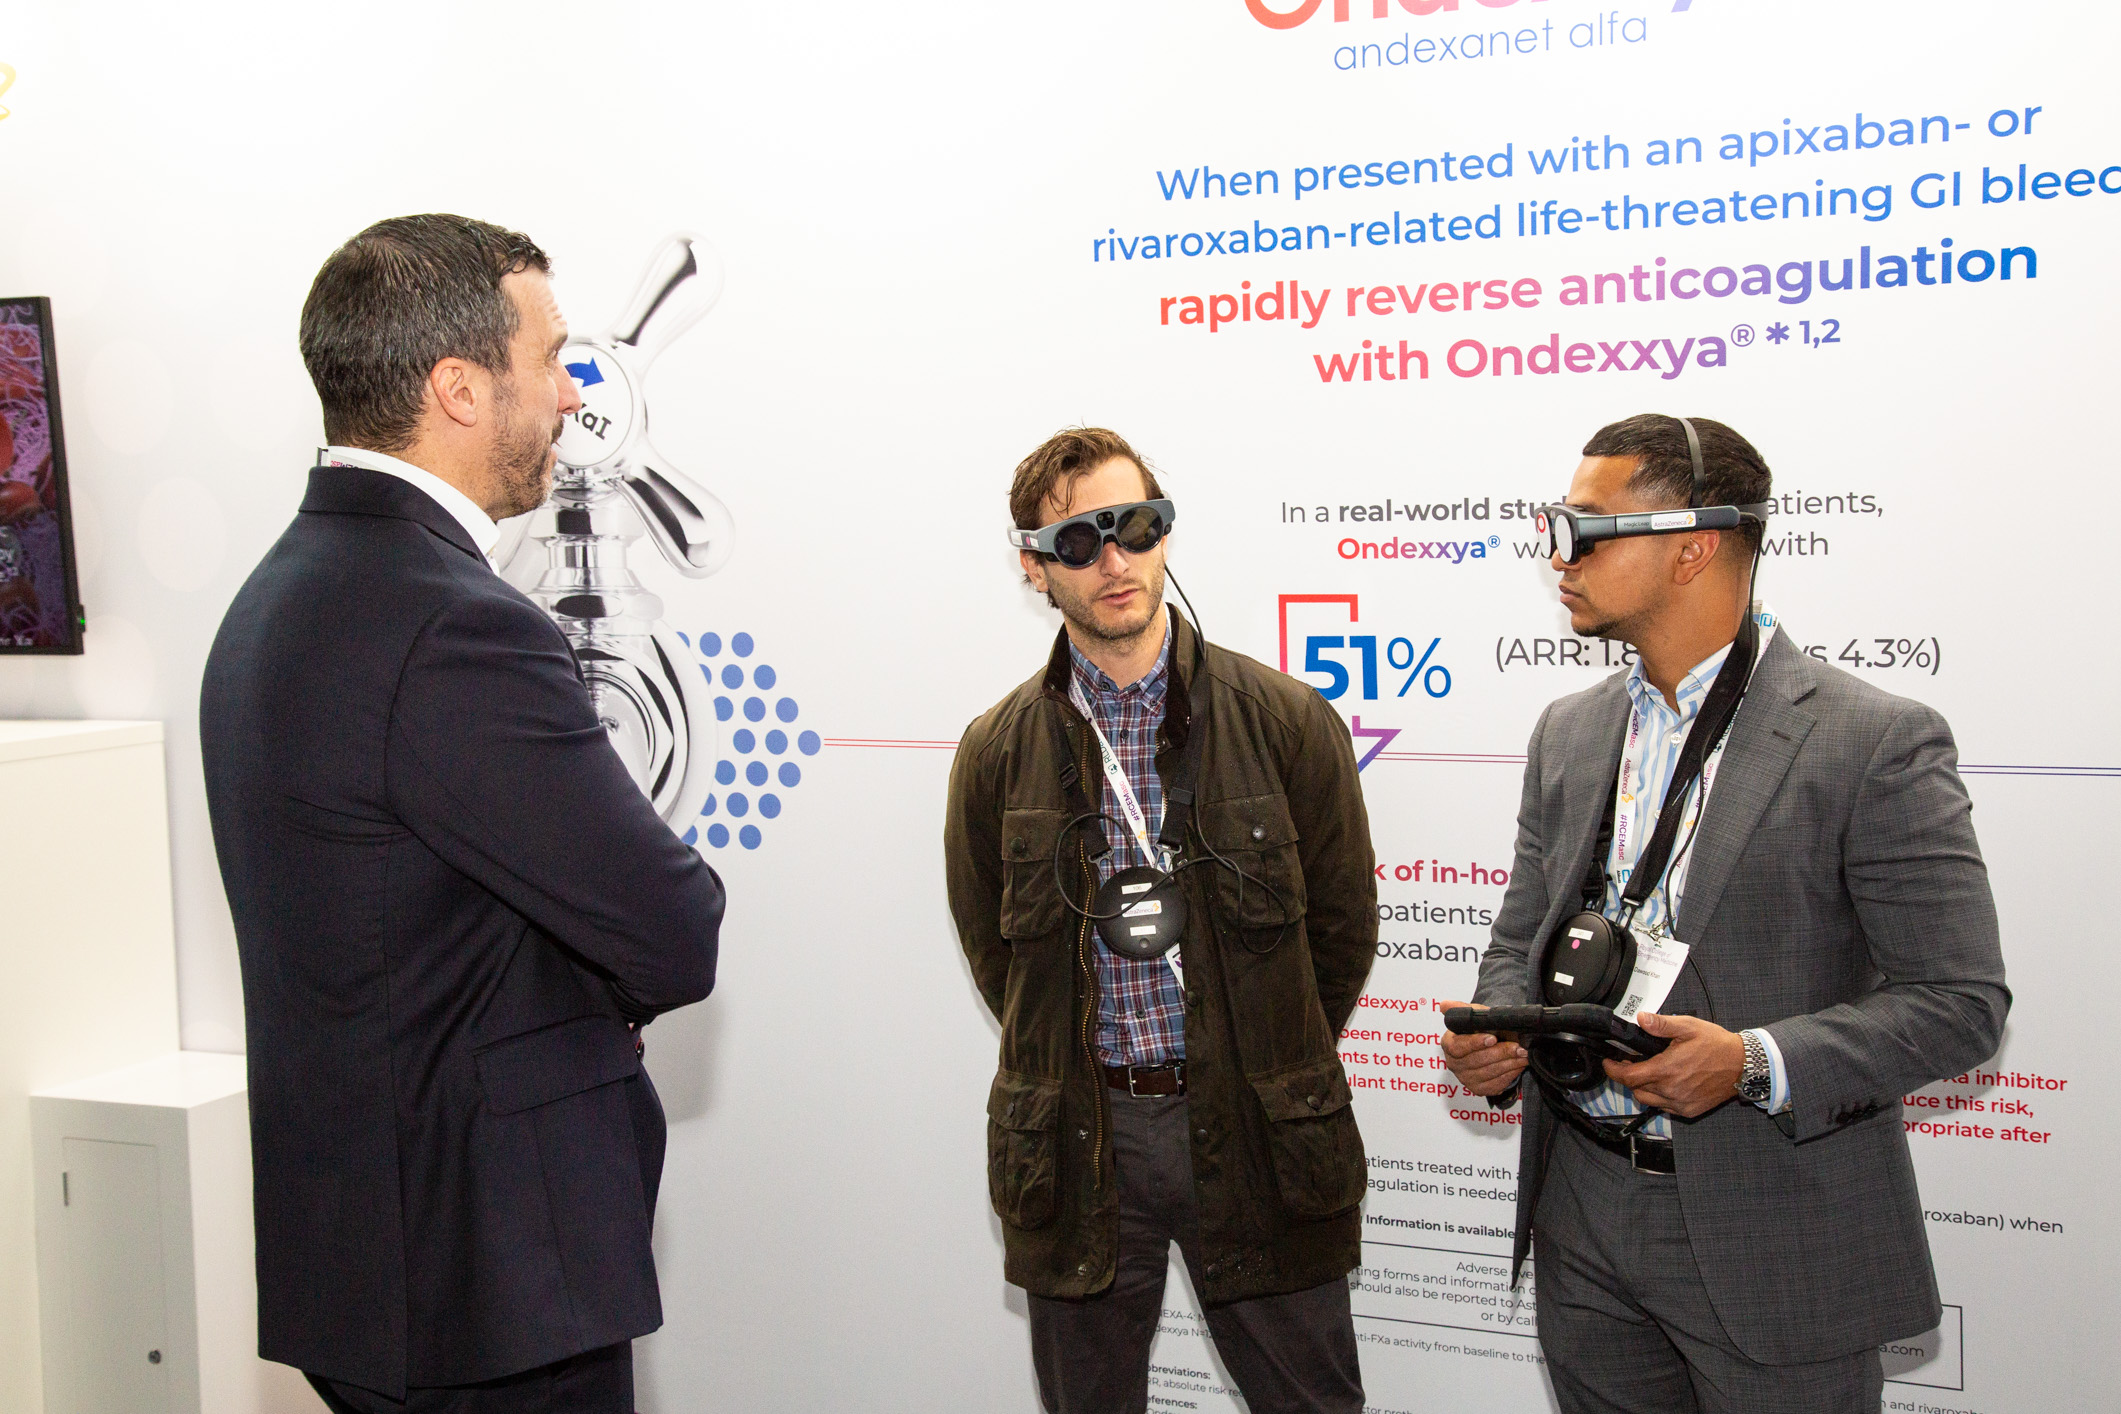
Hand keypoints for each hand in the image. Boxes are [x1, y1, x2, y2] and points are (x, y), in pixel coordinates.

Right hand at [1438, 1000, 1527, 1096]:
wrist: (1493, 1041)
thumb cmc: (1482, 1028)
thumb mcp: (1473, 1014)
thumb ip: (1460, 1009)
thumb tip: (1444, 1005)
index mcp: (1448, 1044)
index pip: (1457, 1047)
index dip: (1475, 1043)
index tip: (1493, 1038)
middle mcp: (1454, 1064)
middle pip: (1476, 1061)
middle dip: (1500, 1053)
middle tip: (1518, 1047)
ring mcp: (1465, 1078)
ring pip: (1488, 1073)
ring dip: (1509, 1063)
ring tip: (1523, 1054)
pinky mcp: (1479, 1089)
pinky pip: (1495, 1085)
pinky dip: (1509, 1075)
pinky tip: (1518, 1065)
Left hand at [1601, 1012, 1744, 1117]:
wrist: (1743, 1065)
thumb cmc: (1717, 1045)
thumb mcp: (1688, 1027)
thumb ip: (1661, 1025)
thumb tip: (1641, 1019)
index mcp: (1667, 1070)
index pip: (1628, 1077)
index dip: (1614, 1070)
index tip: (1609, 1062)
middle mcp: (1671, 1090)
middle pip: (1635, 1089)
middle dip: (1628, 1076)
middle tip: (1631, 1063)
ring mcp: (1680, 1103)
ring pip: (1648, 1100)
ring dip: (1643, 1087)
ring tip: (1650, 1072)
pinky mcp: (1689, 1110)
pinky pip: (1664, 1107)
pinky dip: (1659, 1097)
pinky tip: (1667, 1083)